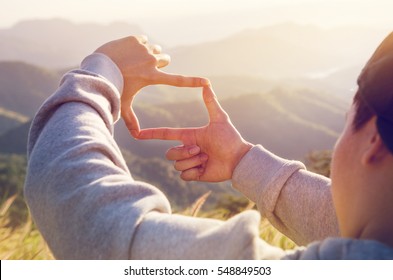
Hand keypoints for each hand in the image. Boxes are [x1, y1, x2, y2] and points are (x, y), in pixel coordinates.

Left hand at [95, 35, 208, 136]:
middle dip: (159, 63)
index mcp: (153, 77)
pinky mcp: (136, 39)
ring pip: (154, 48)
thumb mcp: (123, 105)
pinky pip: (143, 39)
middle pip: (165, 59)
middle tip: (143, 68)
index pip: (178, 81)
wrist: (98, 67)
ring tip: (133, 61)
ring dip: (148, 53)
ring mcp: (144, 48)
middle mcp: (152, 61)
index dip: (193, 82)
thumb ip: (131, 120)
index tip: (207, 82)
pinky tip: (126, 52)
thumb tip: (137, 137)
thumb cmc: (112, 88)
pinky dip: (137, 45)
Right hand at [137, 86, 253, 181]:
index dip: (151, 134)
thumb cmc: (230, 138)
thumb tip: (206, 84)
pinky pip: (183, 175)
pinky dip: (194, 172)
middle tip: (201, 151)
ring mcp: (190, 163)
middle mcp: (187, 149)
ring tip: (206, 158)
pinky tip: (205, 168)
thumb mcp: (220, 119)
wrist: (238, 159)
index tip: (137, 134)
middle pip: (170, 153)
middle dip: (184, 152)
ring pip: (177, 164)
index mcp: (189, 136)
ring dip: (192, 161)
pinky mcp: (194, 174)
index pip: (166, 134)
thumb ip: (211, 102)